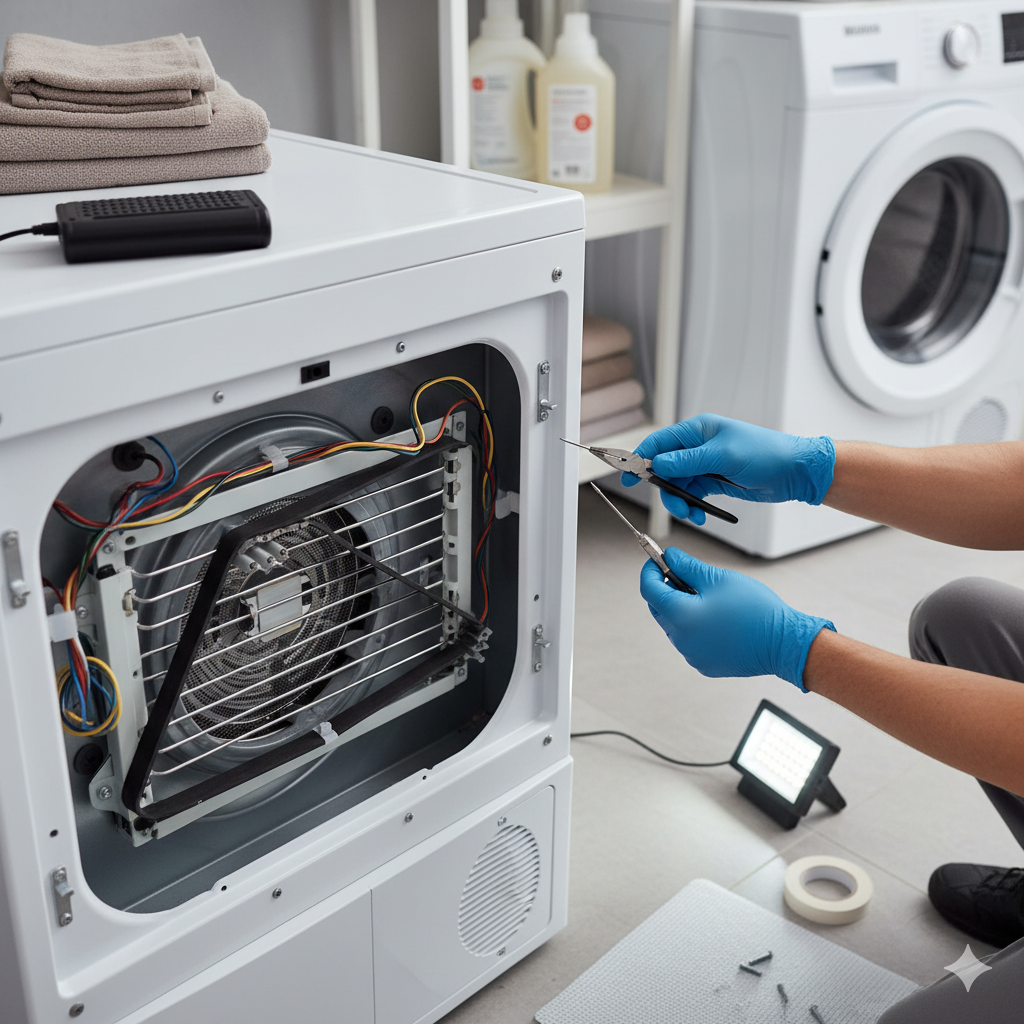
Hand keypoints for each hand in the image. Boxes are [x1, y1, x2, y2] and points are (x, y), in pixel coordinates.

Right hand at [622, 414, 834, 524]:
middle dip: (665, 489)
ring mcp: (705, 465)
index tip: (628, 474)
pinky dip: (692, 507)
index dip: (641, 458)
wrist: (795, 472)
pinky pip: (692, 495)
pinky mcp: (714, 481)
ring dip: (680, 502)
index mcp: (698, 431)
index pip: (660, 443)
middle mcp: (698, 446)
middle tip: (674, 505)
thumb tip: (658, 463)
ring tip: (691, 515)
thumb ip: (688, 462)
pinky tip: (700, 516)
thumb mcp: (724, 456)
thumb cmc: (766, 454)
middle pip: (665, 468)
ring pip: (677, 485)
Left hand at [640, 547, 834, 689]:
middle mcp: (681, 640)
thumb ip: (688, 567)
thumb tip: (669, 557)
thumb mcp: (719, 579)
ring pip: (673, 625)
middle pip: (659, 608)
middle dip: (665, 588)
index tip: (657, 560)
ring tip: (707, 597)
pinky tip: (715, 618)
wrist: (784, 643)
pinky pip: (689, 641)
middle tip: (683, 574)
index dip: (650, 571)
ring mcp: (692, 655)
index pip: (649, 590)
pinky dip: (693, 626)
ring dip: (680, 608)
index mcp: (681, 616)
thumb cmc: (755, 610)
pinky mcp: (704, 664)